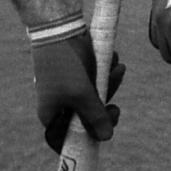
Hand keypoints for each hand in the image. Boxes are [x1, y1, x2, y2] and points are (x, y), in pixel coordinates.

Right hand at [31, 28, 123, 152]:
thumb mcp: (82, 94)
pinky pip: (100, 81)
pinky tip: (114, 61)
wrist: (62, 29)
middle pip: (88, 120)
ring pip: (98, 98)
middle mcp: (61, 104)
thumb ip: (95, 116)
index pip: (66, 139)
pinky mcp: (83, 75)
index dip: (85, 141)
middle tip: (116, 109)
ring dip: (111, 84)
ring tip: (118, 69)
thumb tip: (106, 138)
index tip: (102, 138)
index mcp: (52, 114)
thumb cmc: (65, 65)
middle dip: (105, 111)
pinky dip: (108, 73)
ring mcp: (72, 89)